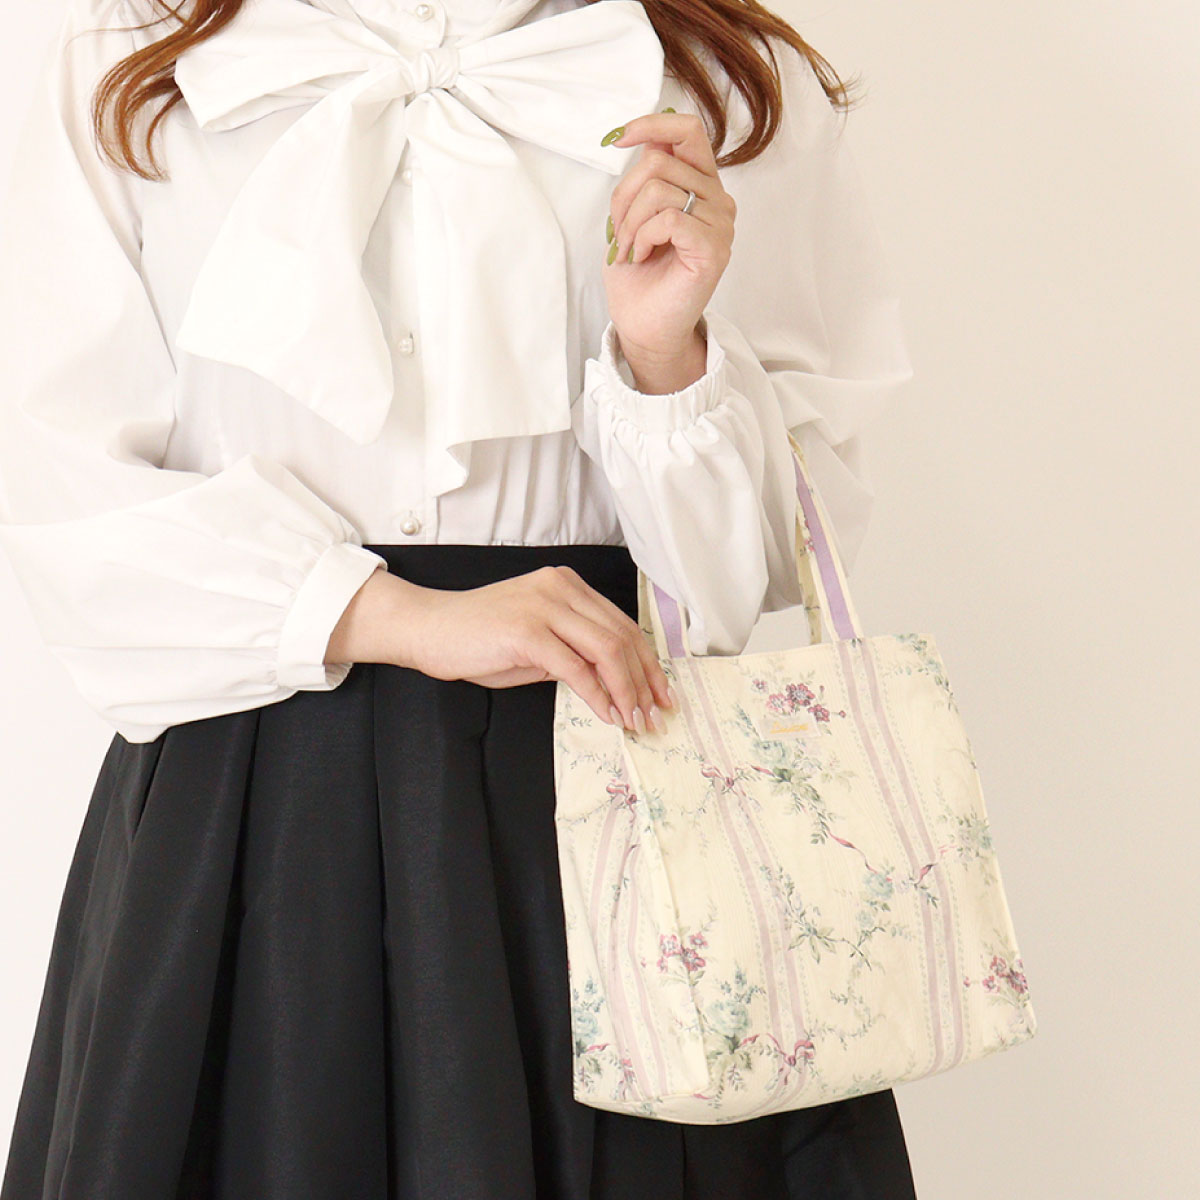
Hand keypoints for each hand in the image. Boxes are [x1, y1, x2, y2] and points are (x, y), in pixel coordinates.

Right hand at [327, 564, 673, 732]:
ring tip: (635, 719)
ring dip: (627, 690)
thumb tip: (613, 682)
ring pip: (607, 648)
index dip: (648, 662)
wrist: (427, 628)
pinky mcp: (527, 631)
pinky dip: (598, 694)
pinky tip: (608, 714)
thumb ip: (573, 652)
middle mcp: (561, 588)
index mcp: (566, 585)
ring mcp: (544, 606)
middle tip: (656, 714)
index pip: (622, 624)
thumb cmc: (477, 637)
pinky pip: (576, 667)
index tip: (661, 693)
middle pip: (622, 635)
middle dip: (645, 680)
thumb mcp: (536, 641)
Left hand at [600, 108, 735, 384]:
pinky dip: (642, 237)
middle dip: (624, 196)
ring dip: (629, 222)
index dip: (650, 124)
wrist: (644, 325)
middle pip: (660, 160)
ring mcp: (720, 224)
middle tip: (617, 234)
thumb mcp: (632, 214)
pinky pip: (668, 218)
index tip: (616, 139)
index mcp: (701, 184)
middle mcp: (717, 199)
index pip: (687, 130)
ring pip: (660, 189)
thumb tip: (645, 136)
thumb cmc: (639, 275)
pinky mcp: (714, 248)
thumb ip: (646, 175)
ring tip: (628, 250)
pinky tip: (641, 256)